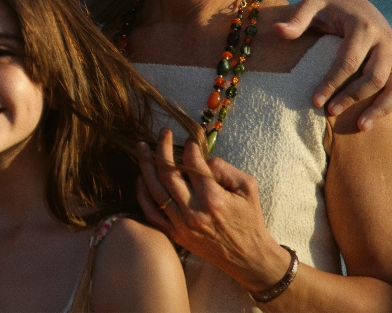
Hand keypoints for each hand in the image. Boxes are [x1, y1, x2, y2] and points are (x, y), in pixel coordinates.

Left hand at [136, 131, 291, 293]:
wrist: (247, 257)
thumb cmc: (250, 219)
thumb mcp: (248, 188)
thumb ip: (225, 169)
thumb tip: (203, 158)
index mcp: (213, 198)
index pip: (193, 164)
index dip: (189, 147)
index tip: (189, 140)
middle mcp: (194, 211)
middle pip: (168, 174)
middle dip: (162, 149)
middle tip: (162, 134)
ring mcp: (181, 225)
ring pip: (155, 191)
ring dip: (146, 166)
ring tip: (142, 148)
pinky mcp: (175, 235)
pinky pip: (151, 213)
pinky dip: (142, 195)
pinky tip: (141, 178)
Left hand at [273, 0, 391, 136]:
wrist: (358, 6)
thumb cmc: (330, 10)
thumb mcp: (313, 7)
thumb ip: (297, 18)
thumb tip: (278, 31)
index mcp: (364, 27)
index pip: (348, 61)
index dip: (331, 83)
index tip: (314, 101)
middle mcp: (386, 41)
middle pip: (374, 76)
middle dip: (352, 97)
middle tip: (330, 113)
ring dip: (380, 109)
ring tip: (361, 127)